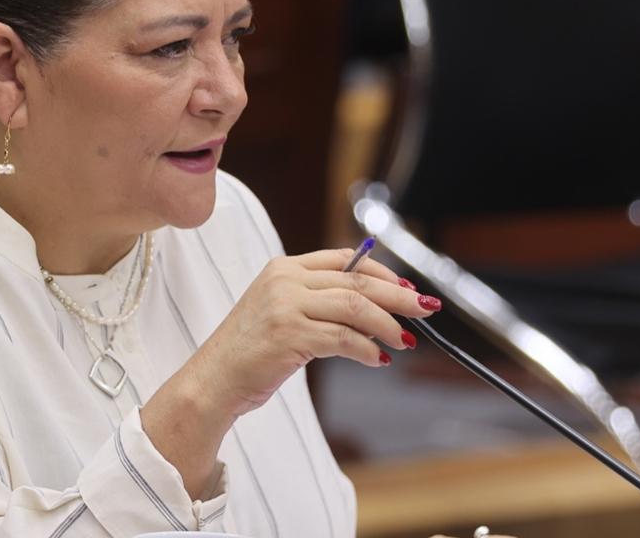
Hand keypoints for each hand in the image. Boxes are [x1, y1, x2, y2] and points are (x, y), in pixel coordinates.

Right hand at [141, 247, 438, 498]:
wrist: (213, 380)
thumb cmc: (249, 352)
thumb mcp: (281, 312)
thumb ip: (317, 300)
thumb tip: (372, 307)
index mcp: (284, 268)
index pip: (344, 259)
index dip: (381, 272)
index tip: (405, 288)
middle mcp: (285, 280)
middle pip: (356, 280)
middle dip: (398, 295)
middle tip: (425, 308)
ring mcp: (285, 306)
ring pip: (354, 306)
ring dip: (387, 325)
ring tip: (405, 341)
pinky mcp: (289, 335)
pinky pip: (343, 338)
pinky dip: (366, 350)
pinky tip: (377, 359)